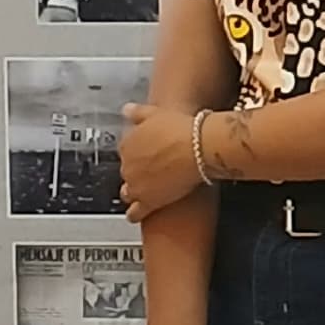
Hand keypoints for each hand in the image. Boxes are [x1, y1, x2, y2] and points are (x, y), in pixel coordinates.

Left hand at [119, 102, 210, 221]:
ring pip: (128, 192)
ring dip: (134, 191)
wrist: (198, 148)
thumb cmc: (182, 129)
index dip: (138, 152)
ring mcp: (136, 185)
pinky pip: (135, 212)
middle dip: (138, 171)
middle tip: (155, 169)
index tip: (149, 153)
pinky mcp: (148, 202)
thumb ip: (137, 113)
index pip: (126, 151)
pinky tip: (136, 214)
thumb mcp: (155, 113)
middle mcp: (127, 165)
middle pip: (127, 171)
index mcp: (127, 144)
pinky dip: (134, 214)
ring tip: (146, 191)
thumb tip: (126, 110)